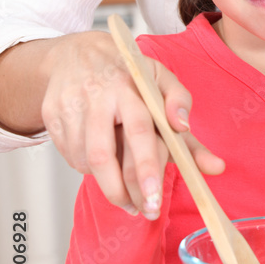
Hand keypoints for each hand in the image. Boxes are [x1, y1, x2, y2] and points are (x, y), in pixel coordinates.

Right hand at [37, 31, 223, 215]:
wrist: (78, 52)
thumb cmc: (127, 72)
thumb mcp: (161, 81)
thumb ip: (187, 121)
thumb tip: (213, 164)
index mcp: (130, 86)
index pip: (139, 131)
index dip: (146, 168)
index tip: (154, 198)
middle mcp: (97, 96)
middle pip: (104, 155)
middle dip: (123, 192)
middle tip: (144, 211)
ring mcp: (70, 107)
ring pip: (87, 162)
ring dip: (108, 183)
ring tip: (126, 188)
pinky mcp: (51, 117)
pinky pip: (71, 157)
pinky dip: (89, 168)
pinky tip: (102, 161)